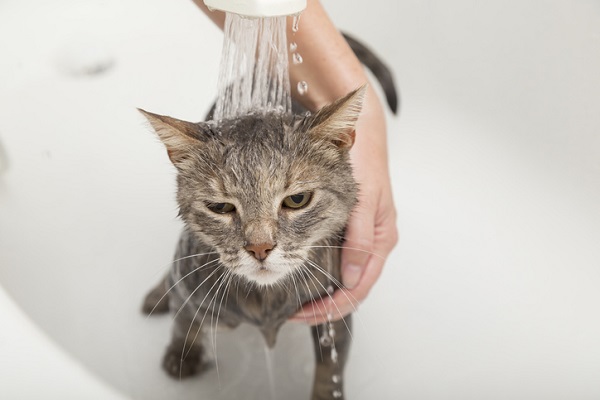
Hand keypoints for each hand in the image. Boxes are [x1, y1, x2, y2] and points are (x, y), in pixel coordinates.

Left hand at [290, 87, 397, 324]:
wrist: (361, 135)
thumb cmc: (364, 162)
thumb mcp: (362, 200)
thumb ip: (358, 238)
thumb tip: (351, 277)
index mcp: (379, 240)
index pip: (357, 288)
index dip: (331, 307)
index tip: (303, 313)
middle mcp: (371, 243)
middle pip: (349, 288)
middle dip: (322, 305)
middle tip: (292, 312)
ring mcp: (361, 237)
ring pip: (342, 277)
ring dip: (320, 292)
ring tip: (294, 300)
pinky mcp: (350, 229)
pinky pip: (336, 260)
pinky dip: (320, 273)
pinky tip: (301, 273)